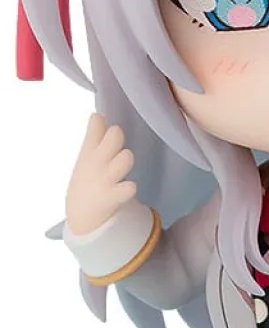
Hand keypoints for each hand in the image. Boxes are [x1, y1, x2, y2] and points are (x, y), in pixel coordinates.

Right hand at [65, 113, 136, 235]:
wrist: (80, 213)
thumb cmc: (89, 177)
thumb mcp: (87, 156)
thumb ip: (95, 135)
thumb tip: (98, 114)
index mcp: (90, 151)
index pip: (95, 126)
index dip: (99, 121)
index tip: (99, 121)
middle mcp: (97, 162)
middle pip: (115, 135)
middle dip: (118, 135)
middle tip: (115, 145)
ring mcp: (105, 179)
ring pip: (126, 158)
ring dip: (126, 158)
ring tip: (121, 165)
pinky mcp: (112, 197)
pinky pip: (127, 189)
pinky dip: (129, 188)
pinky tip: (128, 188)